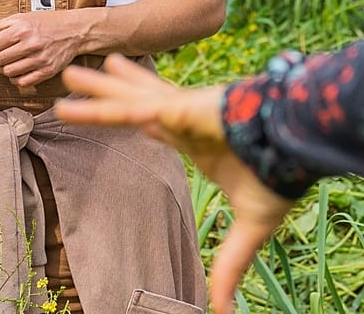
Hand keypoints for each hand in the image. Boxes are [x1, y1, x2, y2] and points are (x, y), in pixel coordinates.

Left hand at [0, 10, 90, 87]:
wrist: (75, 30)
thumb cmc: (45, 22)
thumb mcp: (20, 18)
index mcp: (22, 29)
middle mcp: (30, 45)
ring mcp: (40, 60)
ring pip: (7, 73)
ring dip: (3, 68)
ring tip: (8, 60)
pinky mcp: (47, 72)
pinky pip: (22, 82)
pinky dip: (16, 78)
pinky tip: (19, 68)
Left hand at [57, 56, 294, 313]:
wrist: (296, 146)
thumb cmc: (280, 174)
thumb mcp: (252, 226)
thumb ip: (230, 264)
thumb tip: (225, 311)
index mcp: (202, 142)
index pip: (164, 127)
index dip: (144, 118)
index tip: (132, 113)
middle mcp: (186, 120)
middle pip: (137, 106)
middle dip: (108, 96)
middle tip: (76, 82)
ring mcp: (181, 111)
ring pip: (128, 101)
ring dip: (95, 91)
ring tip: (67, 73)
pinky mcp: (179, 110)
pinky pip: (132, 109)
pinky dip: (104, 106)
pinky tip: (79, 93)